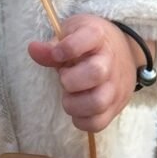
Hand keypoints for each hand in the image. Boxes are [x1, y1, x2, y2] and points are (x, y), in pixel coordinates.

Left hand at [28, 14, 138, 131]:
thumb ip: (52, 46)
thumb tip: (33, 49)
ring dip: (74, 104)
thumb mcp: (72, 34)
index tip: (57, 54)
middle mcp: (110, 61)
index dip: (68, 47)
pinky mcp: (115, 107)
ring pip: (98, 102)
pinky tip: (76, 108)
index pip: (89, 37)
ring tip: (68, 97)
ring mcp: (115, 86)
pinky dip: (80, 120)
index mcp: (97, 37)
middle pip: (96, 72)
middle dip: (70, 80)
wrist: (123, 52)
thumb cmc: (89, 44)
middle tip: (64, 78)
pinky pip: (98, 122)